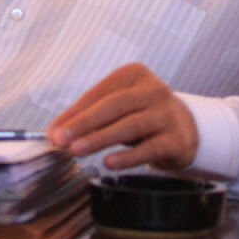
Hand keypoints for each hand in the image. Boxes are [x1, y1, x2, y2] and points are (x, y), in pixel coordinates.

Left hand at [46, 63, 197, 171]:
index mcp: (134, 75)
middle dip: (84, 123)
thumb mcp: (116, 111)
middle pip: (114, 105)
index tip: (54, 132)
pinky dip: (128, 156)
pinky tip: (109, 163)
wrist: (184, 129)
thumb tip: (54, 134)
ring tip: (77, 151)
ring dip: (101, 138)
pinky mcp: (177, 139)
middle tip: (61, 140)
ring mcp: (168, 113)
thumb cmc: (141, 116)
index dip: (75, 113)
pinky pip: (150, 148)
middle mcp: (154, 89)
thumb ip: (86, 119)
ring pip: (131, 125)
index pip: (99, 93)